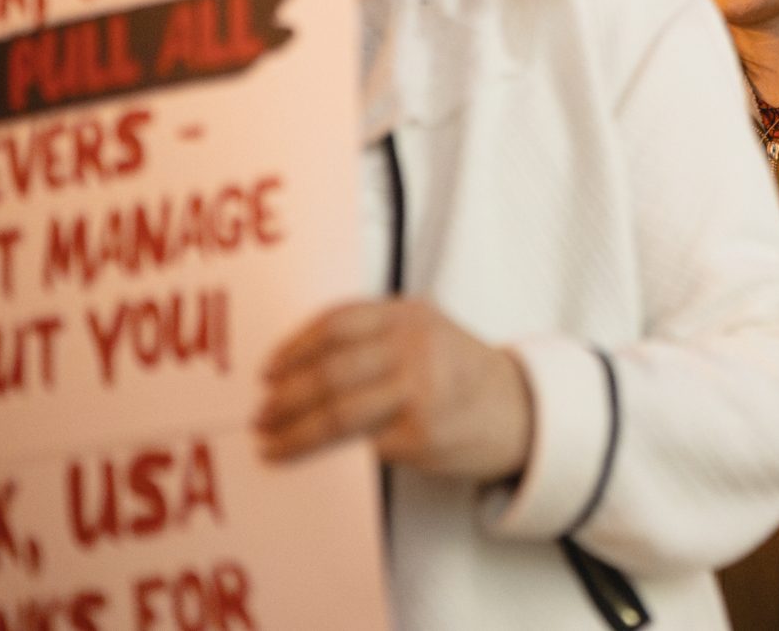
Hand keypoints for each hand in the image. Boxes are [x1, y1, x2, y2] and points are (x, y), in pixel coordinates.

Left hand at [254, 298, 533, 482]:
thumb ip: (375, 339)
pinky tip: (313, 463)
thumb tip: (296, 372)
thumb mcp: (425, 334)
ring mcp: (420, 389)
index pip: (336, 324)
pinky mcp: (422, 433)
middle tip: (258, 417)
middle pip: (330, 371)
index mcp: (408, 314)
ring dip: (295, 434)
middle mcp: (414, 346)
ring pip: (338, 413)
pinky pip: (362, 446)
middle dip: (285, 398)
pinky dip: (331, 457)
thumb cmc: (459, 373)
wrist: (520, 410)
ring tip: (271, 445)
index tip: (265, 373)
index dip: (294, 349)